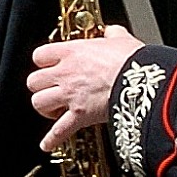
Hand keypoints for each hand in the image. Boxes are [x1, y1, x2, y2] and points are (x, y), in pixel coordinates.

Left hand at [28, 27, 142, 151]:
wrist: (142, 80)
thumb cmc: (133, 60)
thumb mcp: (122, 39)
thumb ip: (113, 34)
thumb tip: (113, 32)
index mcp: (73, 52)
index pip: (41, 55)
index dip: (43, 61)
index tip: (49, 65)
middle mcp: (66, 74)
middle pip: (34, 80)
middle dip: (40, 86)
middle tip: (50, 88)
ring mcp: (70, 96)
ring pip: (39, 103)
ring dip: (45, 107)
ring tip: (53, 109)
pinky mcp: (79, 116)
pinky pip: (58, 131)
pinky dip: (52, 139)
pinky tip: (47, 144)